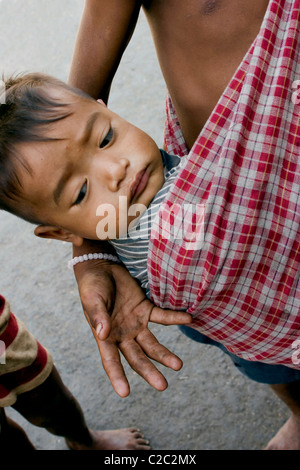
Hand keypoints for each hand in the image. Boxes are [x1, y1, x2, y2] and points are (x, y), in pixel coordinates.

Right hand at [74, 260, 191, 396]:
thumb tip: (103, 335)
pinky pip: (162, 316)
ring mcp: (136, 324)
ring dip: (165, 354)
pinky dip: (175, 318)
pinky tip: (188, 319)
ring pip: (152, 344)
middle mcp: (122, 335)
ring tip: (179, 365)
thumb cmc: (92, 286)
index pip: (111, 360)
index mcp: (105, 337)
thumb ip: (98, 316)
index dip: (117, 377)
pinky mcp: (145, 309)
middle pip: (137, 357)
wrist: (101, 267)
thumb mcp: (92, 299)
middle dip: (149, 371)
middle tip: (163, 385)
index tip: (125, 393)